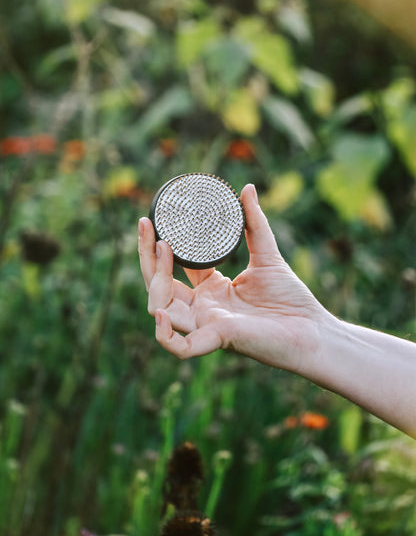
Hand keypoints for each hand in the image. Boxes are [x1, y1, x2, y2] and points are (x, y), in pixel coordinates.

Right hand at [138, 184, 328, 374]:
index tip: (151, 221)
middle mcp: (202, 308)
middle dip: (146, 257)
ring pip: (161, 308)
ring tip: (162, 248)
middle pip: (157, 285)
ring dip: (153, 281)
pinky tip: (161, 312)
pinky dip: (164, 335)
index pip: (172, 269)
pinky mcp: (217, 340)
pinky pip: (180, 347)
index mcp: (210, 290)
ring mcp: (206, 324)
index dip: (157, 248)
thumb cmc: (291, 298)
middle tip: (146, 225)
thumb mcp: (267, 255)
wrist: (313, 329)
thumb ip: (254, 223)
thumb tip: (247, 188)